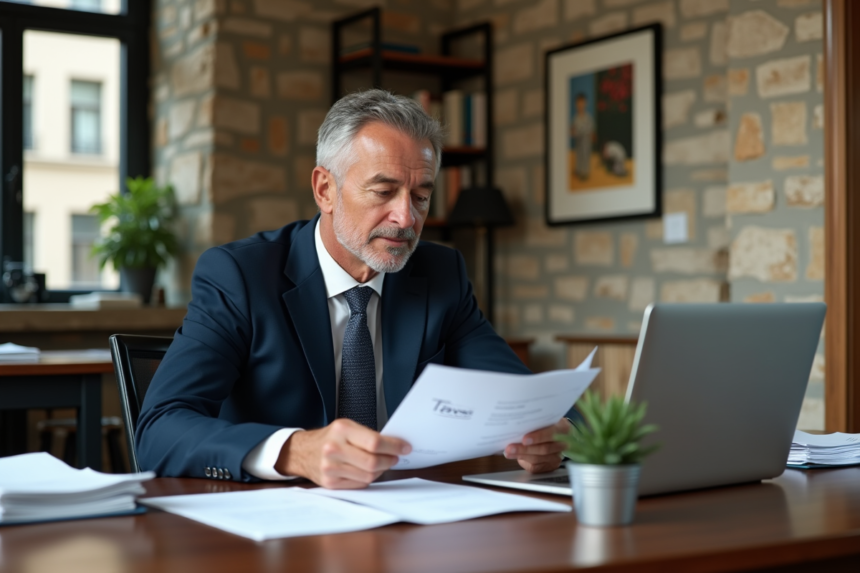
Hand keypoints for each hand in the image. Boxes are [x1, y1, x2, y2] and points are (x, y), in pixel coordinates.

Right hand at [275, 419, 410, 488]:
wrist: (302, 451)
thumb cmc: (330, 437)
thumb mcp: (346, 427)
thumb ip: (368, 435)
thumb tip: (395, 444)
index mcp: (341, 430)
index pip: (375, 442)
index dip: (394, 446)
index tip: (405, 447)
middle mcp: (334, 449)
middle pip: (373, 461)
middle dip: (390, 460)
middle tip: (396, 457)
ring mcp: (331, 468)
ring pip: (368, 475)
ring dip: (381, 470)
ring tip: (383, 463)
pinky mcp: (330, 483)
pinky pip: (359, 484)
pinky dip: (369, 478)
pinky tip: (369, 470)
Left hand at [504, 418, 570, 473]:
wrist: (557, 435)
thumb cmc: (546, 425)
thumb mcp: (544, 419)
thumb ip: (535, 423)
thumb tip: (516, 426)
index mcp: (563, 428)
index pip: (552, 433)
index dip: (538, 437)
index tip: (524, 439)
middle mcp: (563, 444)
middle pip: (544, 449)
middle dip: (525, 450)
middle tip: (510, 448)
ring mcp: (558, 456)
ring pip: (538, 459)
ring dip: (521, 456)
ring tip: (508, 452)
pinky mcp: (551, 466)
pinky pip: (536, 467)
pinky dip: (524, 461)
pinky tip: (514, 457)